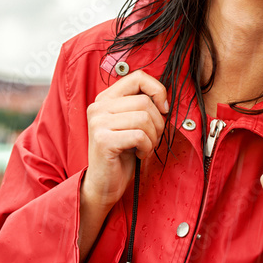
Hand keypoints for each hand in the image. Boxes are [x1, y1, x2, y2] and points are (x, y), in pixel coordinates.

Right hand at [83, 70, 168, 210]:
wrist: (104, 185)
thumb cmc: (122, 155)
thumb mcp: (132, 124)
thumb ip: (141, 106)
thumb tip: (164, 99)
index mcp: (106, 98)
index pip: (138, 77)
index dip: (158, 91)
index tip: (163, 109)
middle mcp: (98, 106)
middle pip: (145, 101)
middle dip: (158, 123)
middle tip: (152, 139)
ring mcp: (98, 122)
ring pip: (144, 118)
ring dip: (153, 137)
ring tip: (145, 147)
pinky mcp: (103, 140)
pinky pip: (139, 136)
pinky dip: (147, 148)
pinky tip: (139, 155)